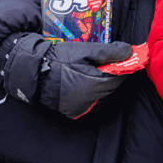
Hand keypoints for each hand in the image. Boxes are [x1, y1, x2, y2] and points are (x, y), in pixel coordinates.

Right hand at [0, 33, 133, 117]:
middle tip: (109, 62)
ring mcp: (81, 108)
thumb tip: (130, 51)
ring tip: (97, 70)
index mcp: (95, 86)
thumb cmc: (59, 59)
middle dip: (113, 74)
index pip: (119, 77)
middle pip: (112, 87)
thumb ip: (110, 52)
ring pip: (103, 95)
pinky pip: (92, 102)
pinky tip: (89, 80)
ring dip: (105, 83)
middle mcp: (90, 101)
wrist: (32, 71)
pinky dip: (94, 92)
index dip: (123, 66)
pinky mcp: (73, 111)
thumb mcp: (85, 50)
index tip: (124, 57)